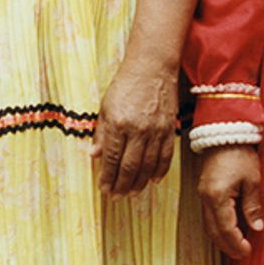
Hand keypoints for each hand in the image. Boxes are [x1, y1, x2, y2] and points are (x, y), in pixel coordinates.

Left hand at [92, 61, 179, 196]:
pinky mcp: (169, 129)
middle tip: (117, 197)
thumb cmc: (126, 84)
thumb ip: (101, 133)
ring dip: (139, 183)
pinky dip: (160, 171)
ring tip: (132, 193)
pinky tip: (153, 181)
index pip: (112, 158)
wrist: (152, 67)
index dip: (108, 177)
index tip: (104, 189)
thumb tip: (94, 155)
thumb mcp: (105, 106)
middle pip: (130, 166)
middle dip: (122, 185)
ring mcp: (155, 130)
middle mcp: (137, 130)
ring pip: (148, 165)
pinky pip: (165, 156)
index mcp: (118, 123)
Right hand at [197, 145, 263, 258]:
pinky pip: (208, 216)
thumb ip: (253, 206)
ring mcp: (202, 195)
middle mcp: (206, 198)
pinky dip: (218, 227)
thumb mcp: (252, 180)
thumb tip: (257, 228)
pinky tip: (228, 231)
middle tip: (242, 256)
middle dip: (227, 246)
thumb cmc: (239, 154)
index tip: (248, 251)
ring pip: (209, 225)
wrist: (223, 133)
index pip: (226, 229)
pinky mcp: (204, 191)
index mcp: (217, 197)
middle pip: (214, 231)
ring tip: (236, 248)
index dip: (236, 243)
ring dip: (221, 239)